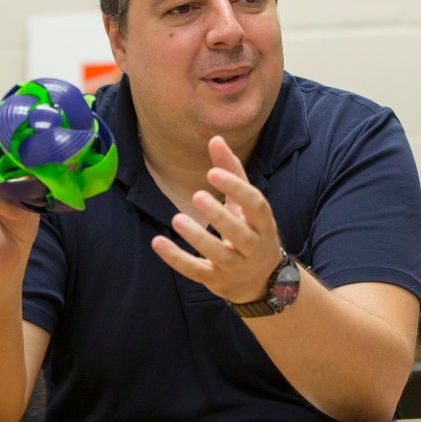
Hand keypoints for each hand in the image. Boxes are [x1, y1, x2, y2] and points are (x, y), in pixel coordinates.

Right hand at [0, 138, 39, 281]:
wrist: (7, 263)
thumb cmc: (16, 226)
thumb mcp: (26, 194)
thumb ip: (27, 174)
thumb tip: (44, 154)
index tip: (13, 132)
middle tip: (15, 158)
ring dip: (2, 181)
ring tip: (22, 192)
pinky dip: (1, 204)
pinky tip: (16, 212)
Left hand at [150, 136, 283, 303]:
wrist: (262, 282)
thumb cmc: (252, 232)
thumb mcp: (246, 204)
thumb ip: (233, 172)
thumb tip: (216, 139)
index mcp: (263, 223)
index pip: (255, 204)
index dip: (236, 188)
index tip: (212, 172)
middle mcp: (253, 247)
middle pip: (238, 233)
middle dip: (219, 215)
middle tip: (196, 195)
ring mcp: (235, 267)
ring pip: (218, 254)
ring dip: (197, 238)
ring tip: (177, 219)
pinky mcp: (215, 280)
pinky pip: (195, 271)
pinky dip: (176, 258)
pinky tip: (157, 242)